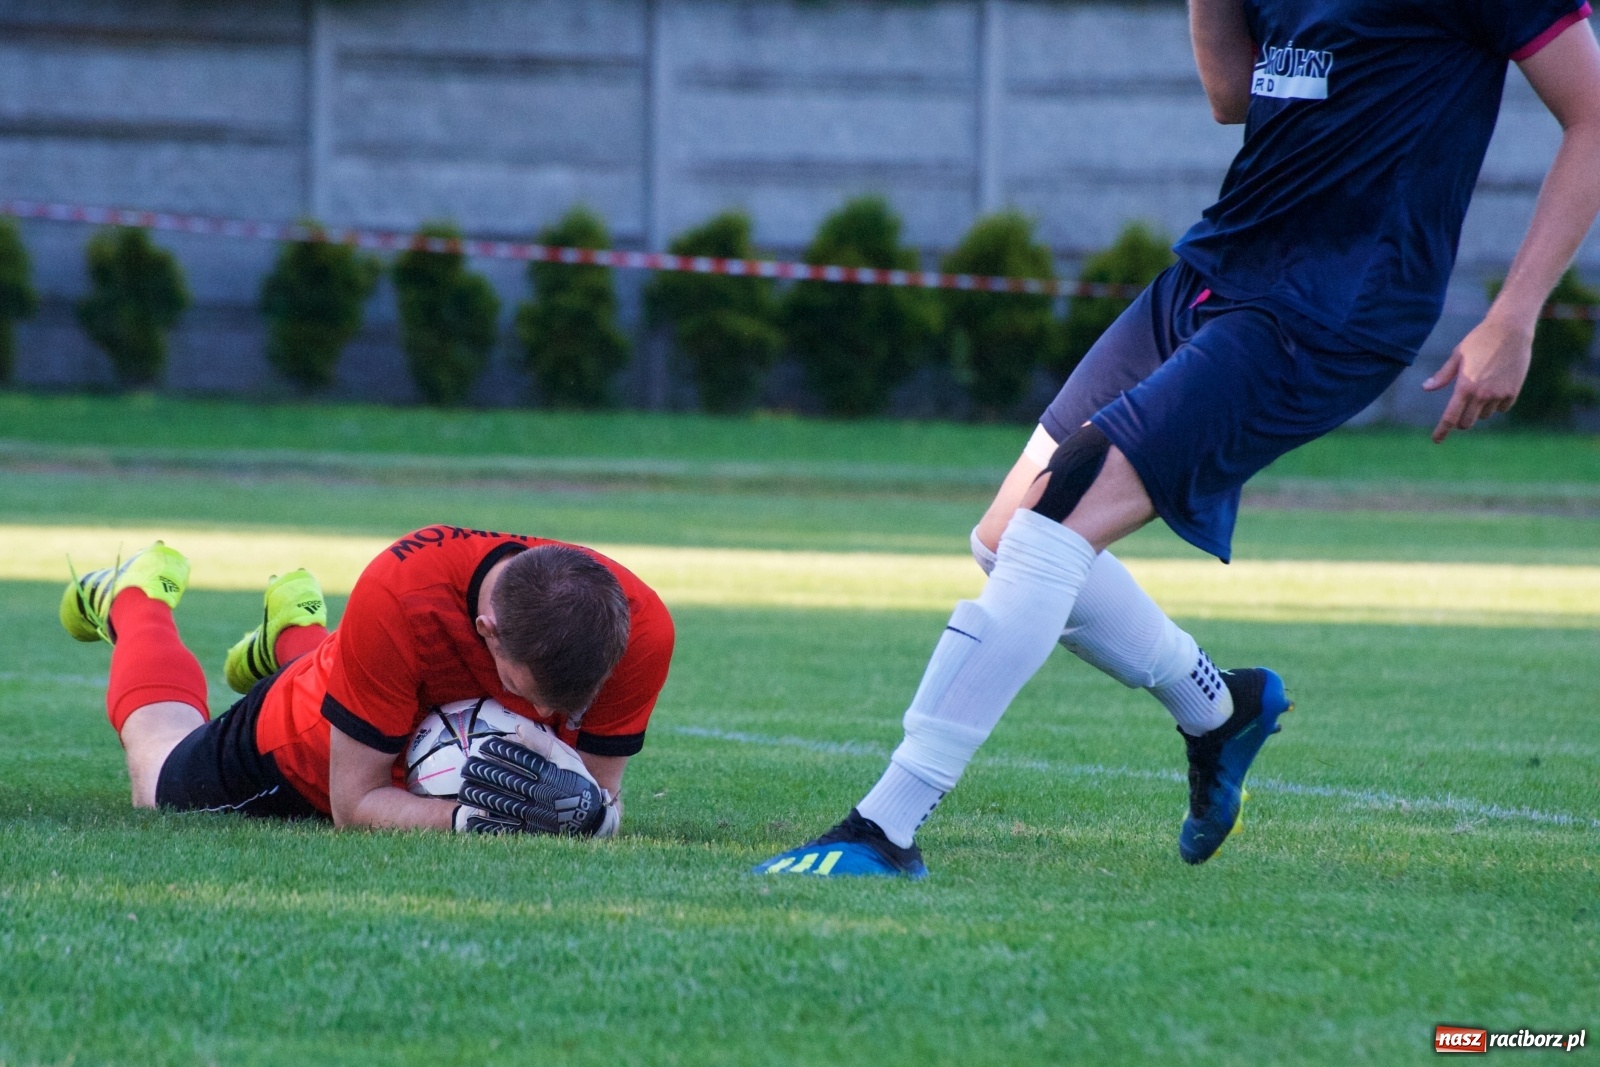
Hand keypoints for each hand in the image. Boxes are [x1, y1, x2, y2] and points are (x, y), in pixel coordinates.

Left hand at [454, 736, 607, 835]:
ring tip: (465, 789)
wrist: (591, 817)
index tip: (485, 746)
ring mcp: (533, 812)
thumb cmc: (577, 781)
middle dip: (483, 772)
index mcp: (547, 773)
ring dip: (480, 795)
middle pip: (504, 780)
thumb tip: (517, 729)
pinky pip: (505, 825)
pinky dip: (488, 822)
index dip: (498, 751)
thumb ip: (543, 743)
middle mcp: (538, 792)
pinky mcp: (530, 828)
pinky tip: (474, 815)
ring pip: (500, 802)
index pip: (517, 758)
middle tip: (467, 766)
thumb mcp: (567, 757)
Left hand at [1423, 317, 1532, 442]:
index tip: (1436, 440)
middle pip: (1467, 422)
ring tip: (1482, 387)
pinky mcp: (1513, 391)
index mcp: (1464, 386)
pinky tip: (1497, 386)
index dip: (1442, 431)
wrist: (1510, 330)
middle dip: (1461, 420)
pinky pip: (1502, 408)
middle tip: (1460, 410)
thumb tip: (1426, 388)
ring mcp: (1499, 394)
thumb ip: (1443, 376)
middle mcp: (1481, 394)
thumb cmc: (1479, 340)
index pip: (1450, 417)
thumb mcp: (1457, 355)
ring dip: (1480, 409)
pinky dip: (1497, 403)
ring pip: (1485, 415)